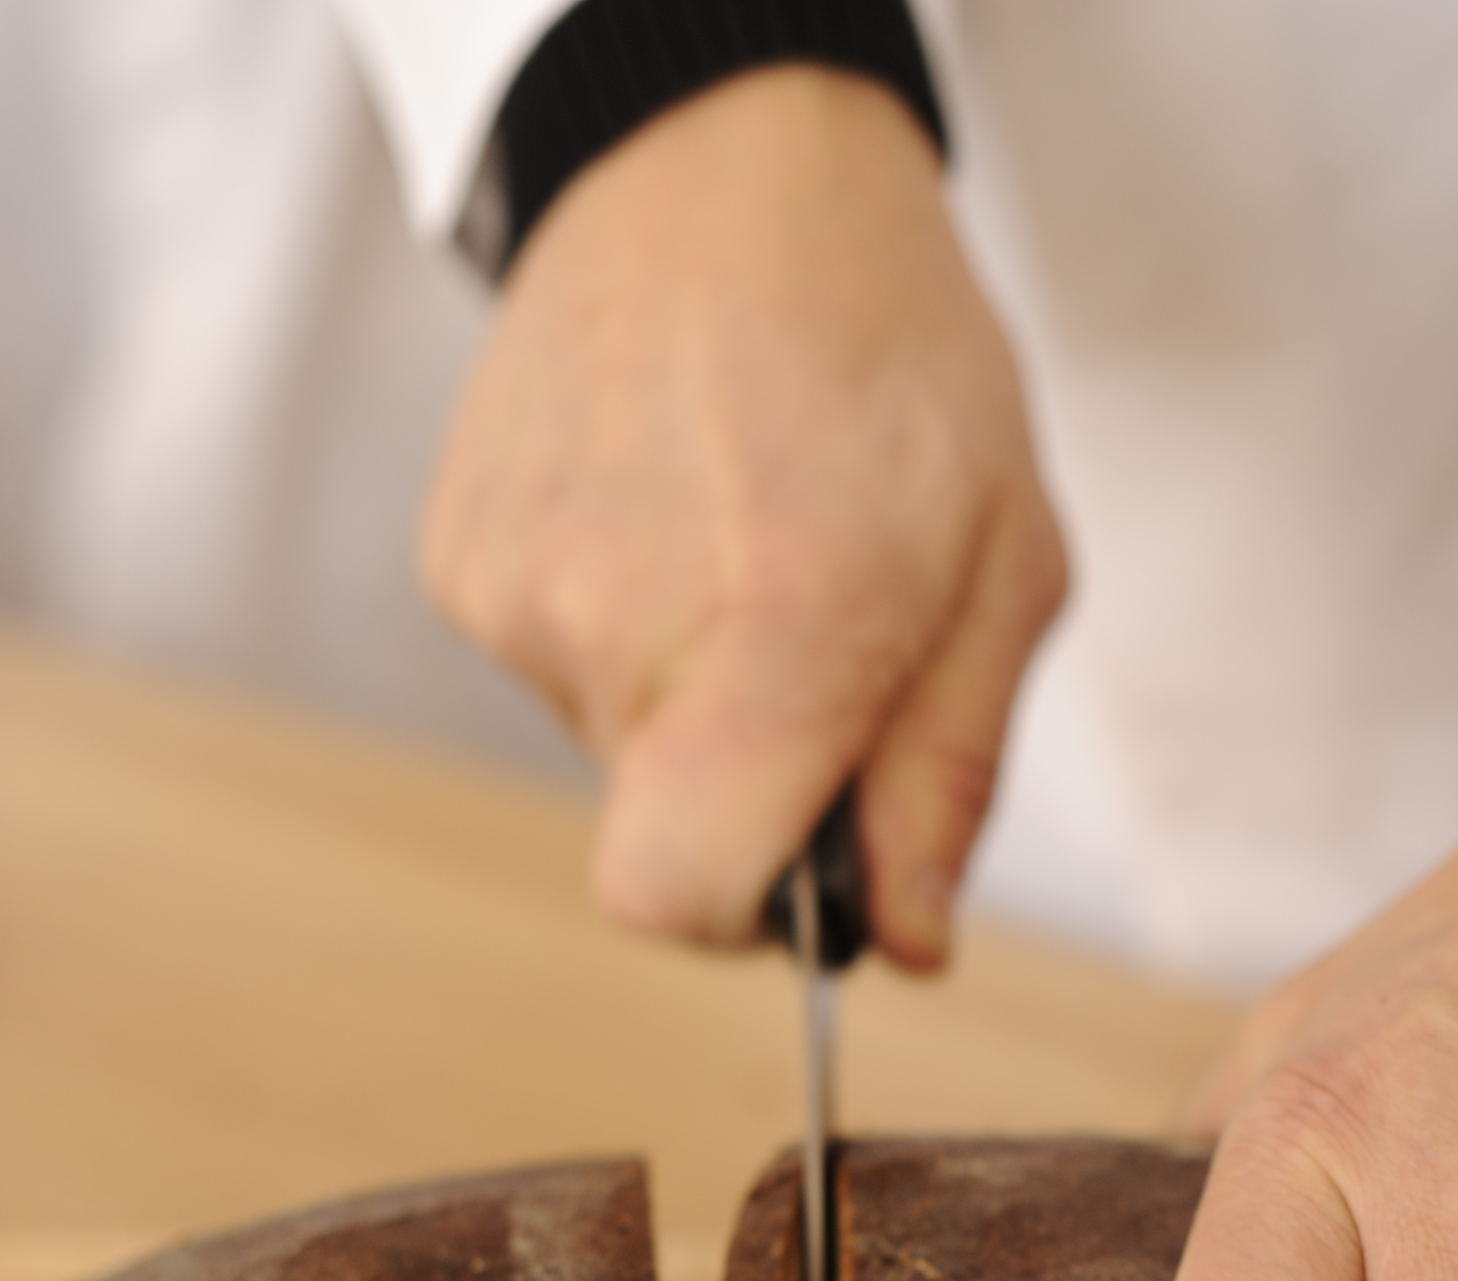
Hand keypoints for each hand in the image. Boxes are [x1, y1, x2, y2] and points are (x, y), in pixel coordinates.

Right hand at [419, 67, 1065, 969]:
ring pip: (610, 753)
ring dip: (687, 698)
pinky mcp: (455, 558)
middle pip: (662, 836)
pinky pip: (552, 671)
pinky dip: (619, 631)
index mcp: (777, 628)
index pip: (683, 898)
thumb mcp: (1002, 568)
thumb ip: (948, 780)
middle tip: (814, 649)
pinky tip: (665, 517)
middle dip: (750, 788)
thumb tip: (900, 944)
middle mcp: (616, 619)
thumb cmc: (891, 356)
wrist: (720, 160)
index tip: (813, 862)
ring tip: (737, 545)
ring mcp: (512, 589)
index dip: (753, 915)